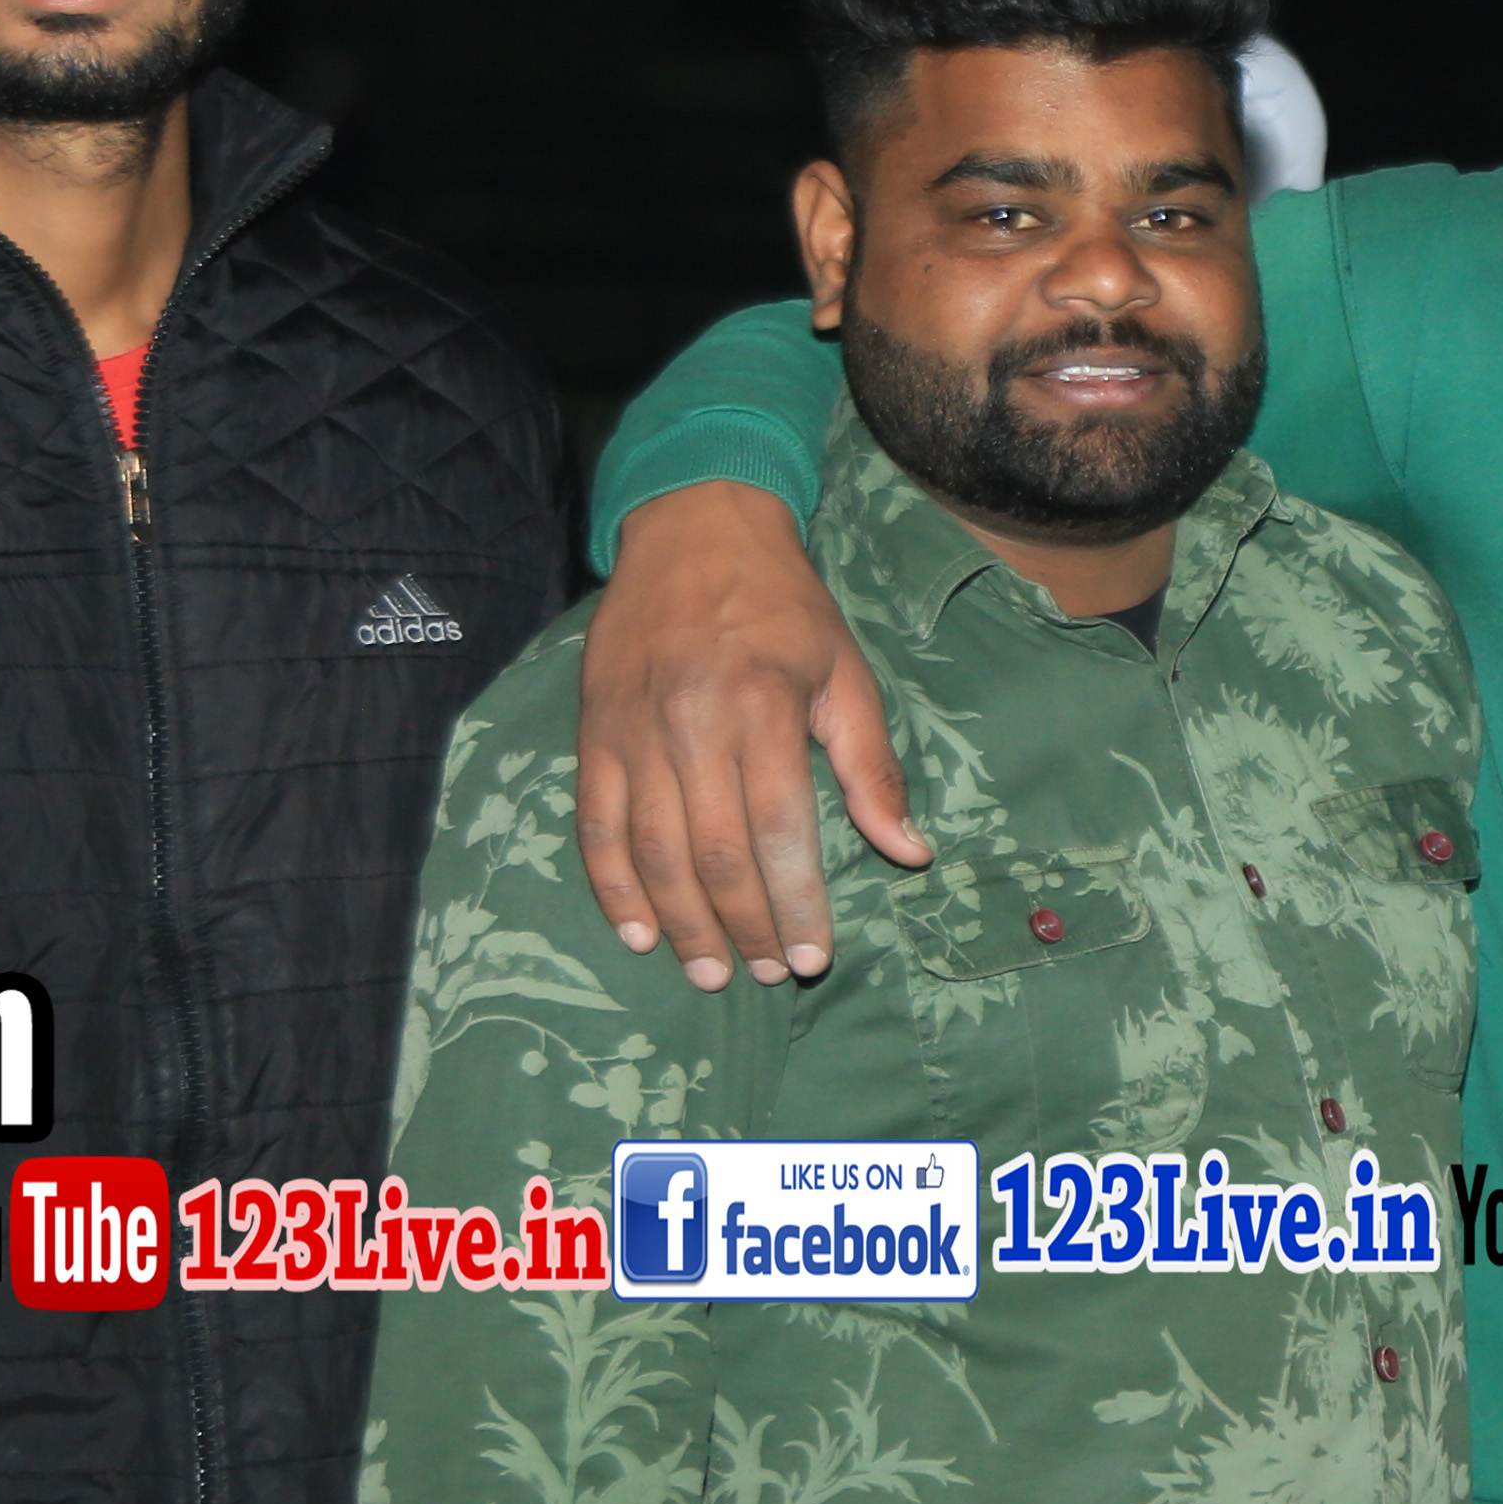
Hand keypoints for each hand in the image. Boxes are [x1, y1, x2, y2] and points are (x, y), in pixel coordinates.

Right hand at [577, 481, 925, 985]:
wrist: (693, 528)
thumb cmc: (783, 607)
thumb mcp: (845, 673)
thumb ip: (872, 768)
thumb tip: (910, 853)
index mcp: (762, 707)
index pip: (779, 829)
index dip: (796, 902)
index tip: (813, 955)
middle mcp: (690, 721)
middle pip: (714, 852)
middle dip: (744, 926)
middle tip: (770, 975)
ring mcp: (631, 729)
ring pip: (652, 850)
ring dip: (681, 923)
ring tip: (709, 972)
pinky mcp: (591, 732)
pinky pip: (595, 824)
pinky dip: (613, 886)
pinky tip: (638, 932)